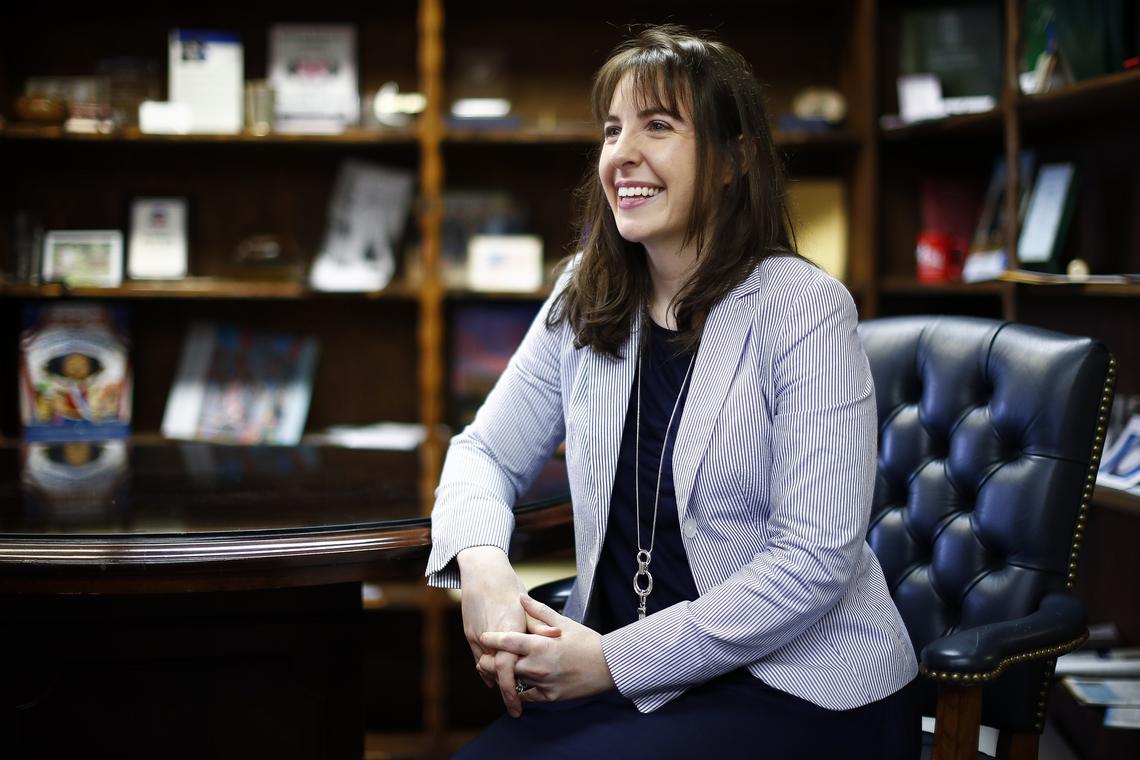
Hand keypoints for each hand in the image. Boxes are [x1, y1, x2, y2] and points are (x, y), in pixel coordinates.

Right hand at [456, 547, 558, 716]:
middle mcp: (489, 636)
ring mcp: (476, 635)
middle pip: (494, 674)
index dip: (511, 691)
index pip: (507, 670)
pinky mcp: (469, 632)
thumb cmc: (507, 586)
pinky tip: (493, 678)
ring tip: (509, 694)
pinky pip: (476, 657)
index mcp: (508, 630)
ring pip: (485, 668)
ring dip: (496, 680)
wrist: (482, 571)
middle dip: (504, 691)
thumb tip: (557, 636)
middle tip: (515, 706)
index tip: (517, 707)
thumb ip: (540, 624)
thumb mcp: (527, 605)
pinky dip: (485, 669)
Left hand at [479, 593, 615, 705]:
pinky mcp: (550, 697)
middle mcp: (538, 666)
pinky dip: (520, 691)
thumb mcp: (564, 623)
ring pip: (514, 682)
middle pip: (504, 666)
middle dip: (490, 663)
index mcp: (540, 645)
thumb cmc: (587, 641)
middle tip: (483, 660)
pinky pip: (528, 696)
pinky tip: (516, 686)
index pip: (507, 642)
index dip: (492, 639)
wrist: (609, 666)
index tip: (483, 637)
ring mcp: (543, 683)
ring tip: (496, 672)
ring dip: (503, 677)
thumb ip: (539, 611)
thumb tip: (521, 598)